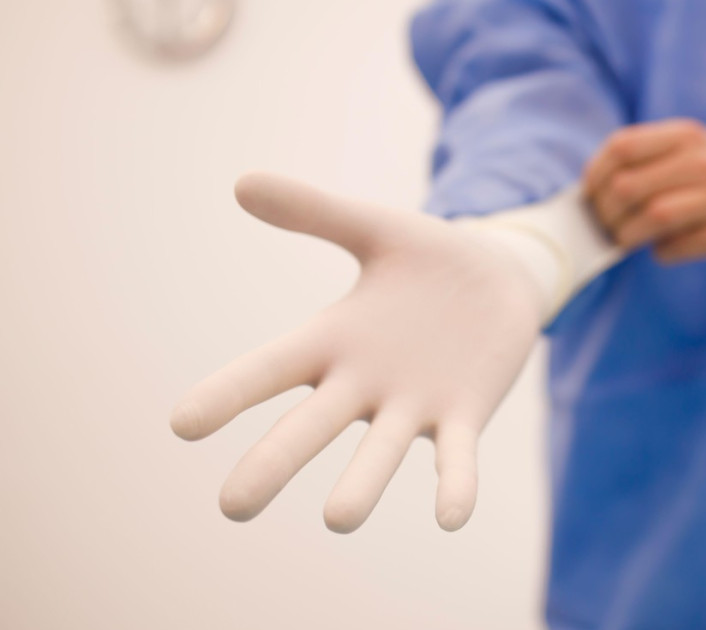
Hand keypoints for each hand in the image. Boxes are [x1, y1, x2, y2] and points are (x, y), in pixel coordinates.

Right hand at [170, 174, 542, 532]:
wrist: (500, 279)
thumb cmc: (428, 259)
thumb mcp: (376, 228)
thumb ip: (315, 211)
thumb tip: (242, 182)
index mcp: (335, 340)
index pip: (270, 369)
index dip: (230, 393)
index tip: (182, 424)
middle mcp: (365, 384)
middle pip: (310, 427)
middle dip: (273, 463)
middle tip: (232, 507)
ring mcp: (414, 405)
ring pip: (381, 453)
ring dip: (363, 485)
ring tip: (338, 519)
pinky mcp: (464, 414)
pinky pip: (457, 458)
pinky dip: (455, 485)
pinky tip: (453, 517)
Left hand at [583, 119, 705, 263]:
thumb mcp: (690, 146)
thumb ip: (647, 158)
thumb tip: (596, 192)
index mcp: (685, 136)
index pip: (621, 147)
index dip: (595, 174)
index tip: (591, 194)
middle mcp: (703, 162)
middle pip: (628, 187)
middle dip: (606, 213)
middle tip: (608, 225)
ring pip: (652, 218)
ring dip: (629, 236)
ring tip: (629, 239)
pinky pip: (679, 247)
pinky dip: (661, 252)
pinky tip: (664, 247)